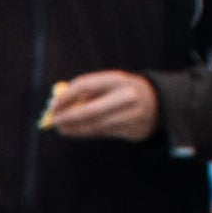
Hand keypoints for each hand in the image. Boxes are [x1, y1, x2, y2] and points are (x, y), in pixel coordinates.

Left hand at [41, 71, 159, 142]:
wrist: (159, 102)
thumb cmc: (123, 91)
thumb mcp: (109, 84)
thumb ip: (86, 92)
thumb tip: (58, 104)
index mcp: (118, 79)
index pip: (85, 85)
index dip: (66, 96)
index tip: (52, 105)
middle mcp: (127, 96)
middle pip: (89, 110)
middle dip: (67, 117)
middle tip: (53, 121)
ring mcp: (132, 114)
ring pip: (94, 124)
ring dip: (73, 128)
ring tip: (61, 128)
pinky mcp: (133, 129)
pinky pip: (103, 132)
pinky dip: (85, 132)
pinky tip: (75, 131)